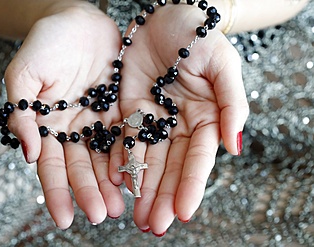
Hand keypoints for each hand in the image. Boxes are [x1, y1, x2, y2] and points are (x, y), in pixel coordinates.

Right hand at [4, 3, 124, 228]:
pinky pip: (126, 136)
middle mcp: (73, 129)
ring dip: (111, 182)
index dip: (57, 192)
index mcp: (47, 125)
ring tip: (120, 205)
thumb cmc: (46, 43)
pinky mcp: (119, 109)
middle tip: (101, 214)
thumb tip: (29, 154)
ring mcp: (97, 121)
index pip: (51, 166)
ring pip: (104, 157)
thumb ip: (22, 112)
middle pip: (81, 167)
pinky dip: (129, 156)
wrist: (77, 20)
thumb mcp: (25, 73)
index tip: (64, 217)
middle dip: (89, 191)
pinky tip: (136, 175)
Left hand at [109, 5, 248, 234]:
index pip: (198, 158)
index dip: (190, 185)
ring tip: (135, 217)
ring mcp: (155, 119)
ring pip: (148, 160)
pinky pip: (126, 139)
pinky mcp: (132, 110)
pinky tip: (116, 183)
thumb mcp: (222, 65)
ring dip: (142, 187)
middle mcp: (180, 125)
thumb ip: (232, 104)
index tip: (182, 212)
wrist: (166, 15)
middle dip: (162, 196)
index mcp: (206, 118)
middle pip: (171, 166)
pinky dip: (121, 162)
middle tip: (153, 225)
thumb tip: (234, 146)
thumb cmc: (199, 36)